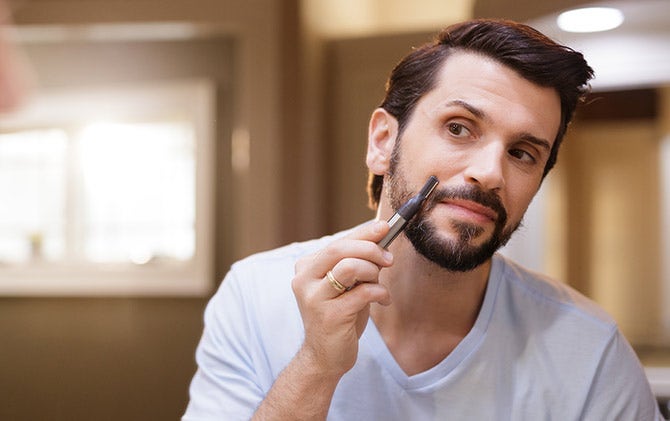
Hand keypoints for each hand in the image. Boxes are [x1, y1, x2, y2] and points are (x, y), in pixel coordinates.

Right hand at [291, 220, 393, 377]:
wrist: (325, 356)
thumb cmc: (340, 315)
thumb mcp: (347, 285)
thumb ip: (357, 262)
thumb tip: (381, 236)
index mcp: (306, 268)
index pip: (337, 242)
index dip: (363, 233)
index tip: (385, 228)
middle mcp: (304, 280)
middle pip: (338, 249)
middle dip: (370, 249)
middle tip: (388, 258)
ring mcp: (314, 298)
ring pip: (348, 267)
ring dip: (372, 271)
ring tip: (379, 282)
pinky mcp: (329, 316)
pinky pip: (362, 293)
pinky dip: (378, 292)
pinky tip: (382, 299)